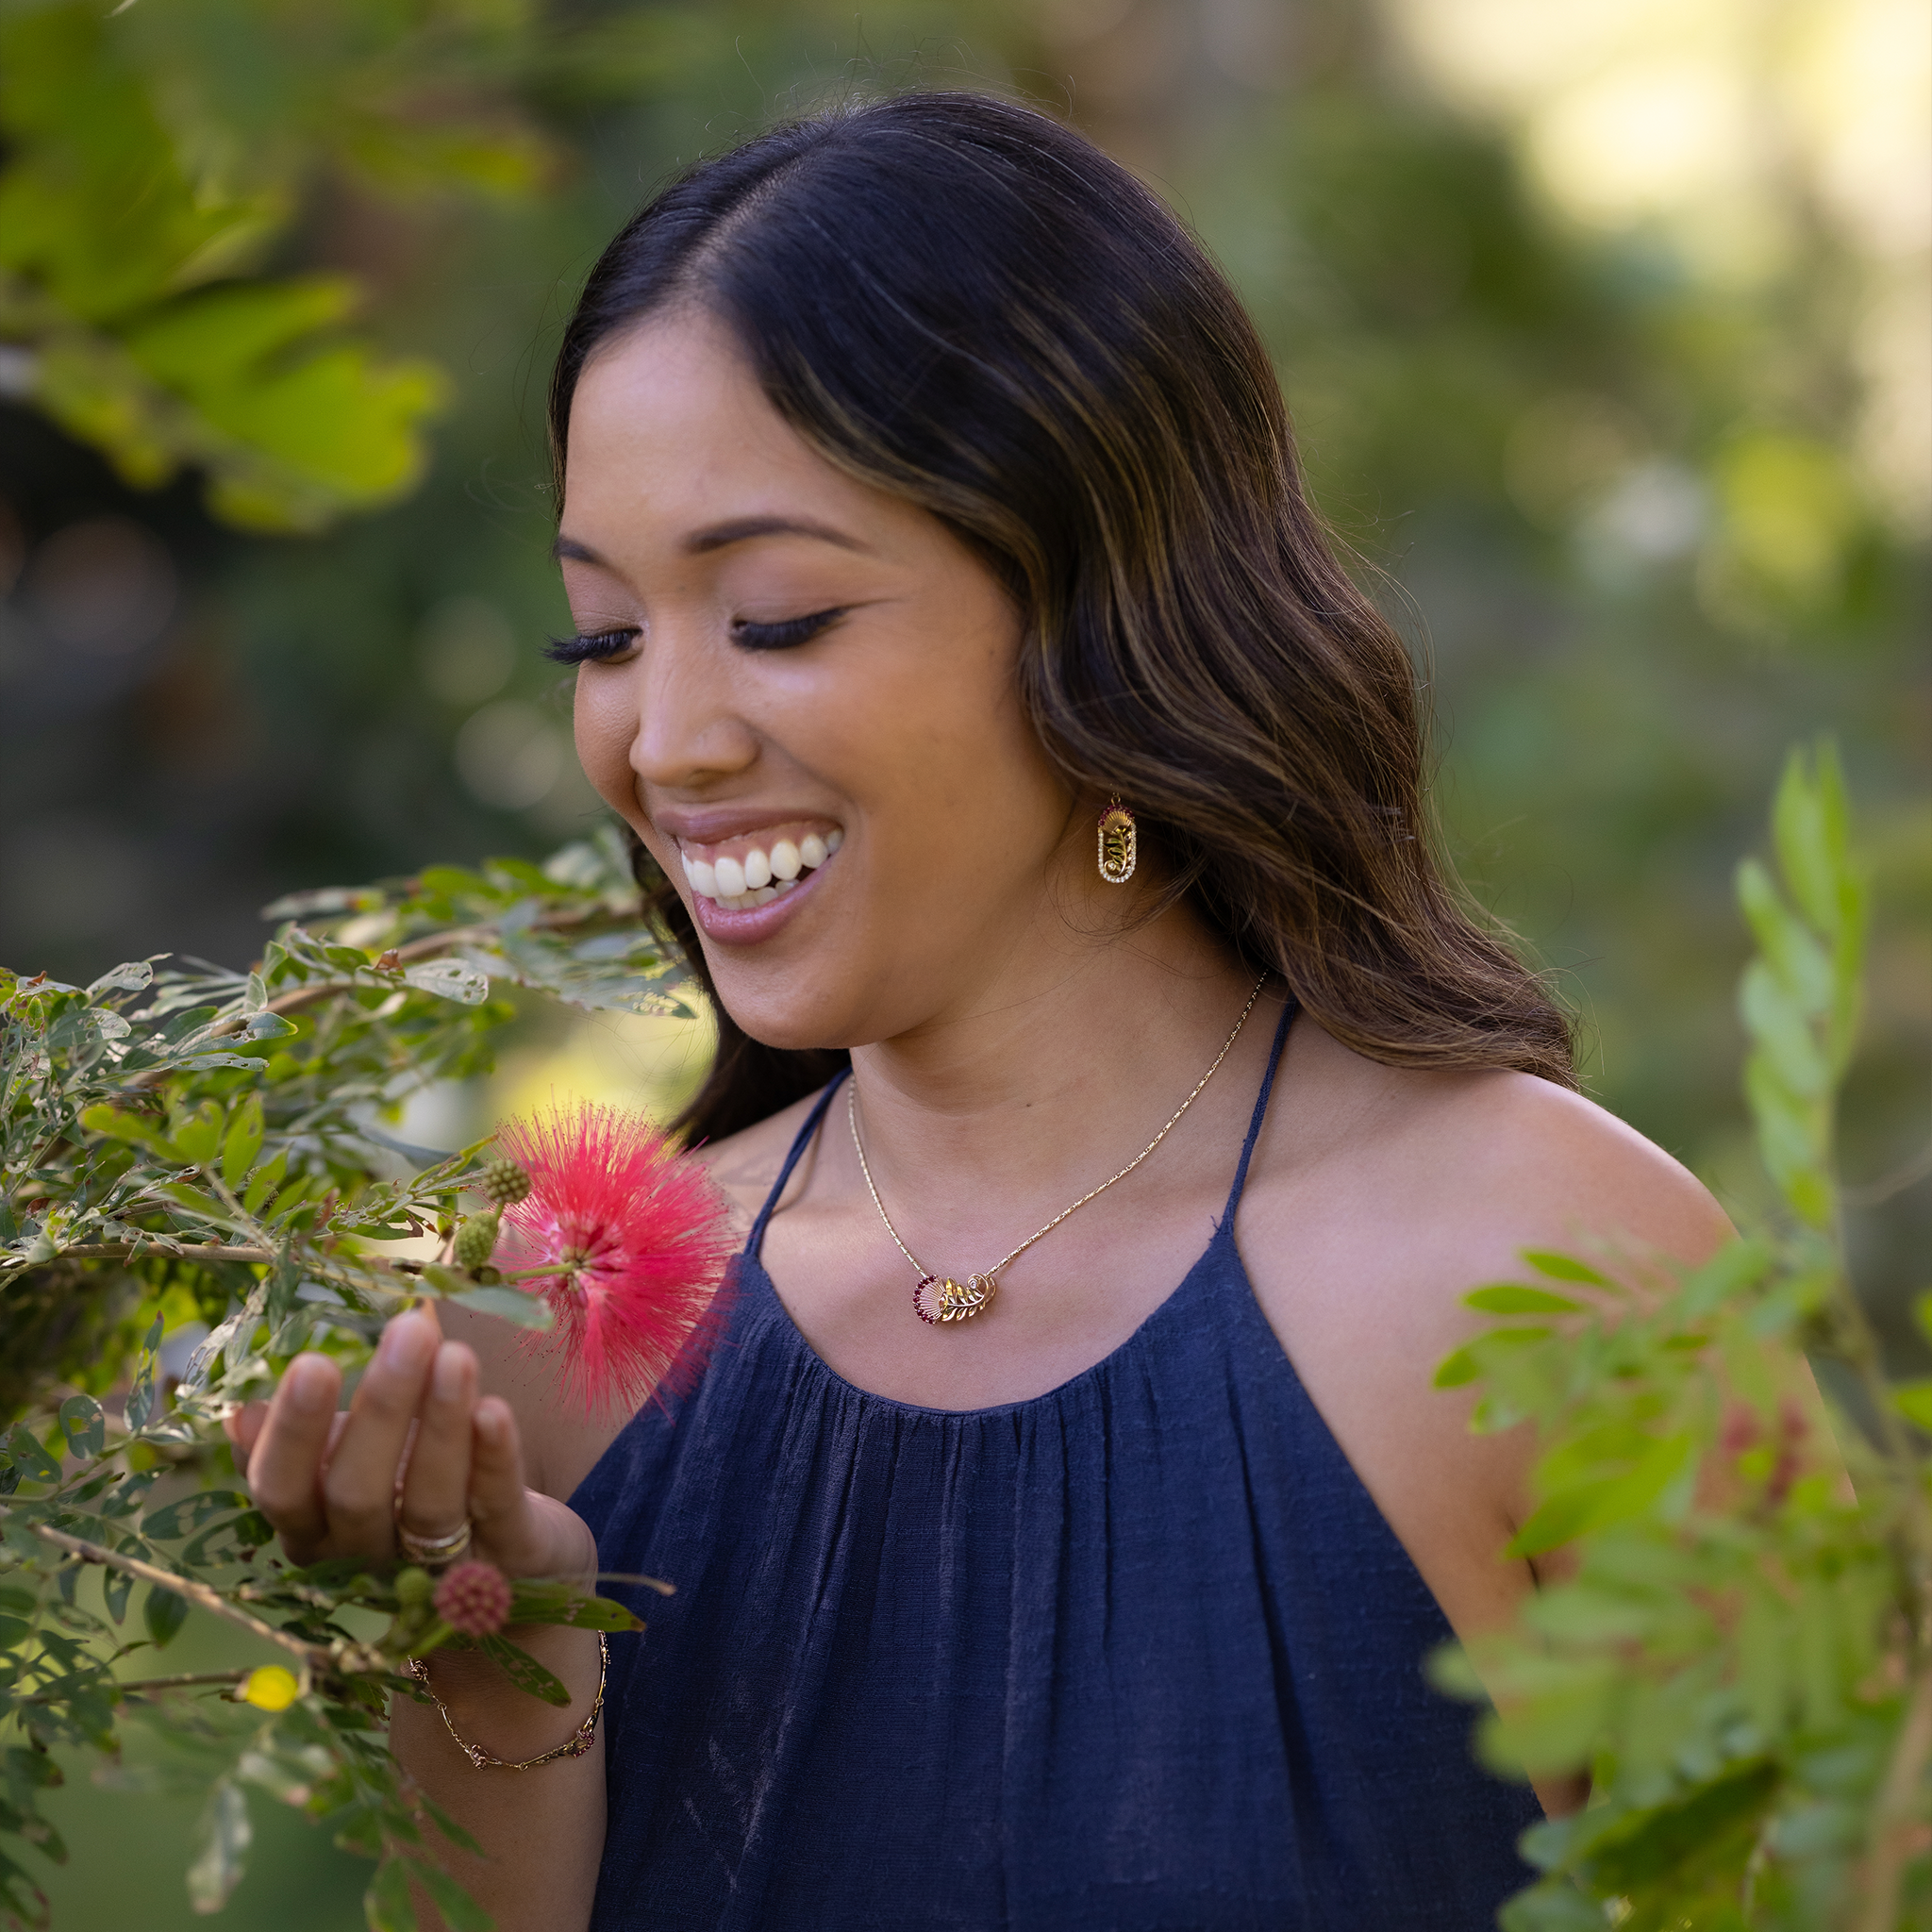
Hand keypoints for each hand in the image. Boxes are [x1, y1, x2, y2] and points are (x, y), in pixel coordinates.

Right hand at [228, 1303, 594, 1583]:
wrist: (508, 1560)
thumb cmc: (411, 1489)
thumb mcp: (352, 1461)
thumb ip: (306, 1438)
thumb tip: (241, 1412)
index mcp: (316, 1529)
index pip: (284, 1492)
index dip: (293, 1435)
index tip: (311, 1362)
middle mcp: (367, 1557)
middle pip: (359, 1494)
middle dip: (382, 1408)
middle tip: (409, 1330)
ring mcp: (440, 1566)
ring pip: (430, 1502)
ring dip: (441, 1424)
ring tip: (456, 1354)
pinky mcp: (510, 1557)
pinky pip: (497, 1507)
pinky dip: (494, 1459)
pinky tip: (494, 1411)